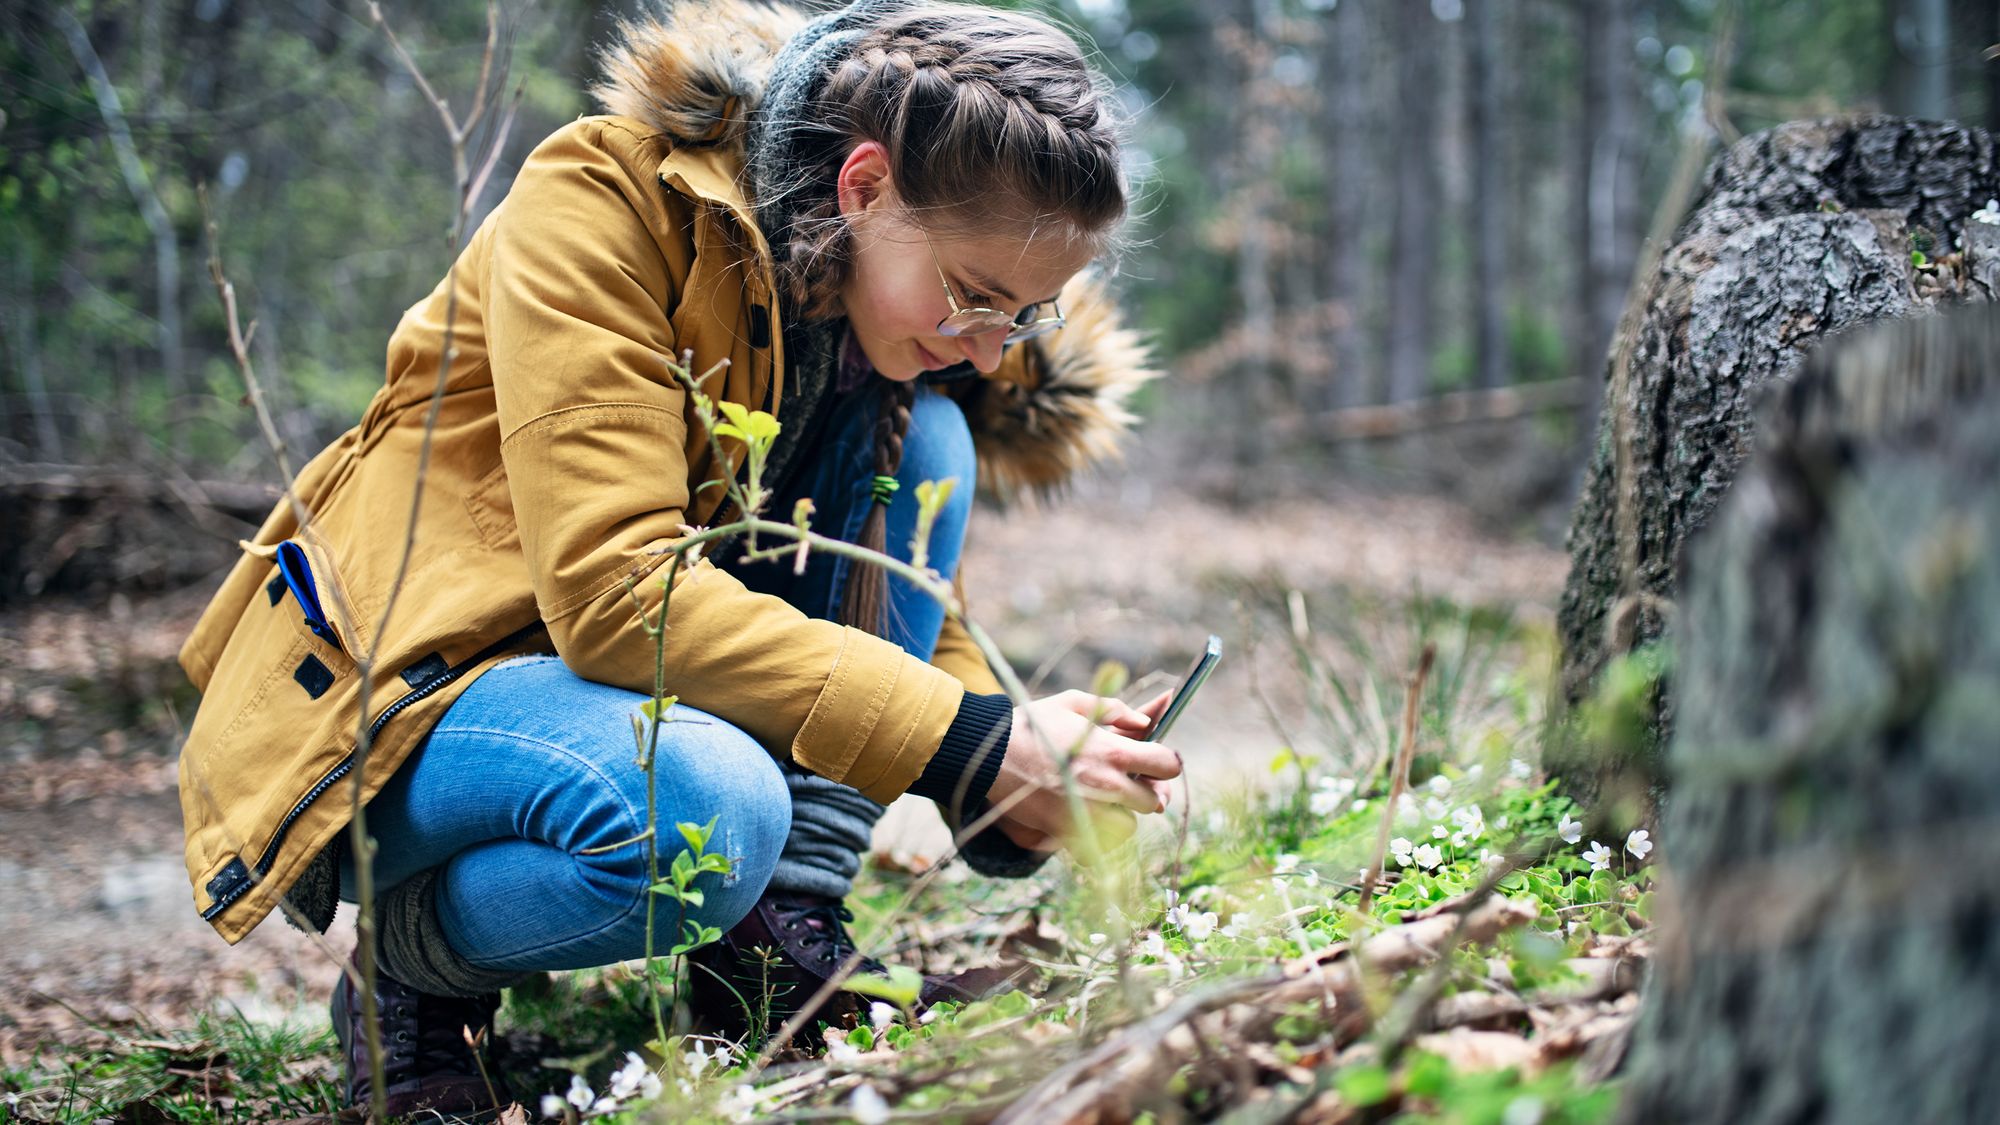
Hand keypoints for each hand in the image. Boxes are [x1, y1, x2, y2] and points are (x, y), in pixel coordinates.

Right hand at [987, 689, 1181, 853]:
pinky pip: (1098, 849)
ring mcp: (1086, 813)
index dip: (1167, 763)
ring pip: (1128, 828)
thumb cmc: (1032, 724)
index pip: (1167, 765)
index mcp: (1112, 751)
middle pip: (1153, 801)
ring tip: (1106, 802)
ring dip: (1123, 816)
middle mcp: (1105, 786)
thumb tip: (1144, 721)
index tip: (1158, 762)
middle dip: (1147, 791)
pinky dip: (1097, 840)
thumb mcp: (1072, 703)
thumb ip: (1114, 709)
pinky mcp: (1066, 833)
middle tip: (1131, 783)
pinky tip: (1089, 823)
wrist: (987, 756)